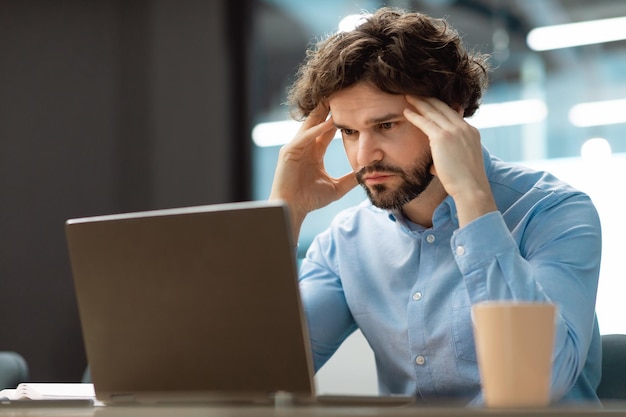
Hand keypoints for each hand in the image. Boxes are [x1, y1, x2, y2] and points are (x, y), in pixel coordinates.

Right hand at [269, 104, 356, 239]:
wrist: (293, 210)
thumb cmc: (310, 200)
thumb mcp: (337, 187)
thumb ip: (351, 179)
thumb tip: (367, 175)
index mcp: (314, 152)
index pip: (328, 130)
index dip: (339, 118)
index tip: (352, 106)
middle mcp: (304, 146)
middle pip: (318, 121)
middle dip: (329, 108)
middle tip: (343, 92)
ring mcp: (295, 147)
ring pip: (310, 125)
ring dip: (322, 112)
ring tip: (334, 98)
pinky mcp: (289, 152)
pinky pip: (304, 137)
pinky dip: (316, 130)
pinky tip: (328, 123)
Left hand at [403, 96, 496, 225]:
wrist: (471, 188)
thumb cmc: (464, 183)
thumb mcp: (460, 166)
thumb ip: (448, 160)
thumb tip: (435, 167)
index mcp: (471, 132)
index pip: (454, 113)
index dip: (440, 106)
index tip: (430, 101)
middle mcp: (464, 128)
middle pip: (443, 107)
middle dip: (429, 99)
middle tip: (417, 93)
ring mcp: (454, 131)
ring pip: (433, 111)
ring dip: (420, 102)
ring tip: (408, 96)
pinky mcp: (442, 138)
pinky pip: (425, 122)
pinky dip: (415, 116)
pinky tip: (406, 112)